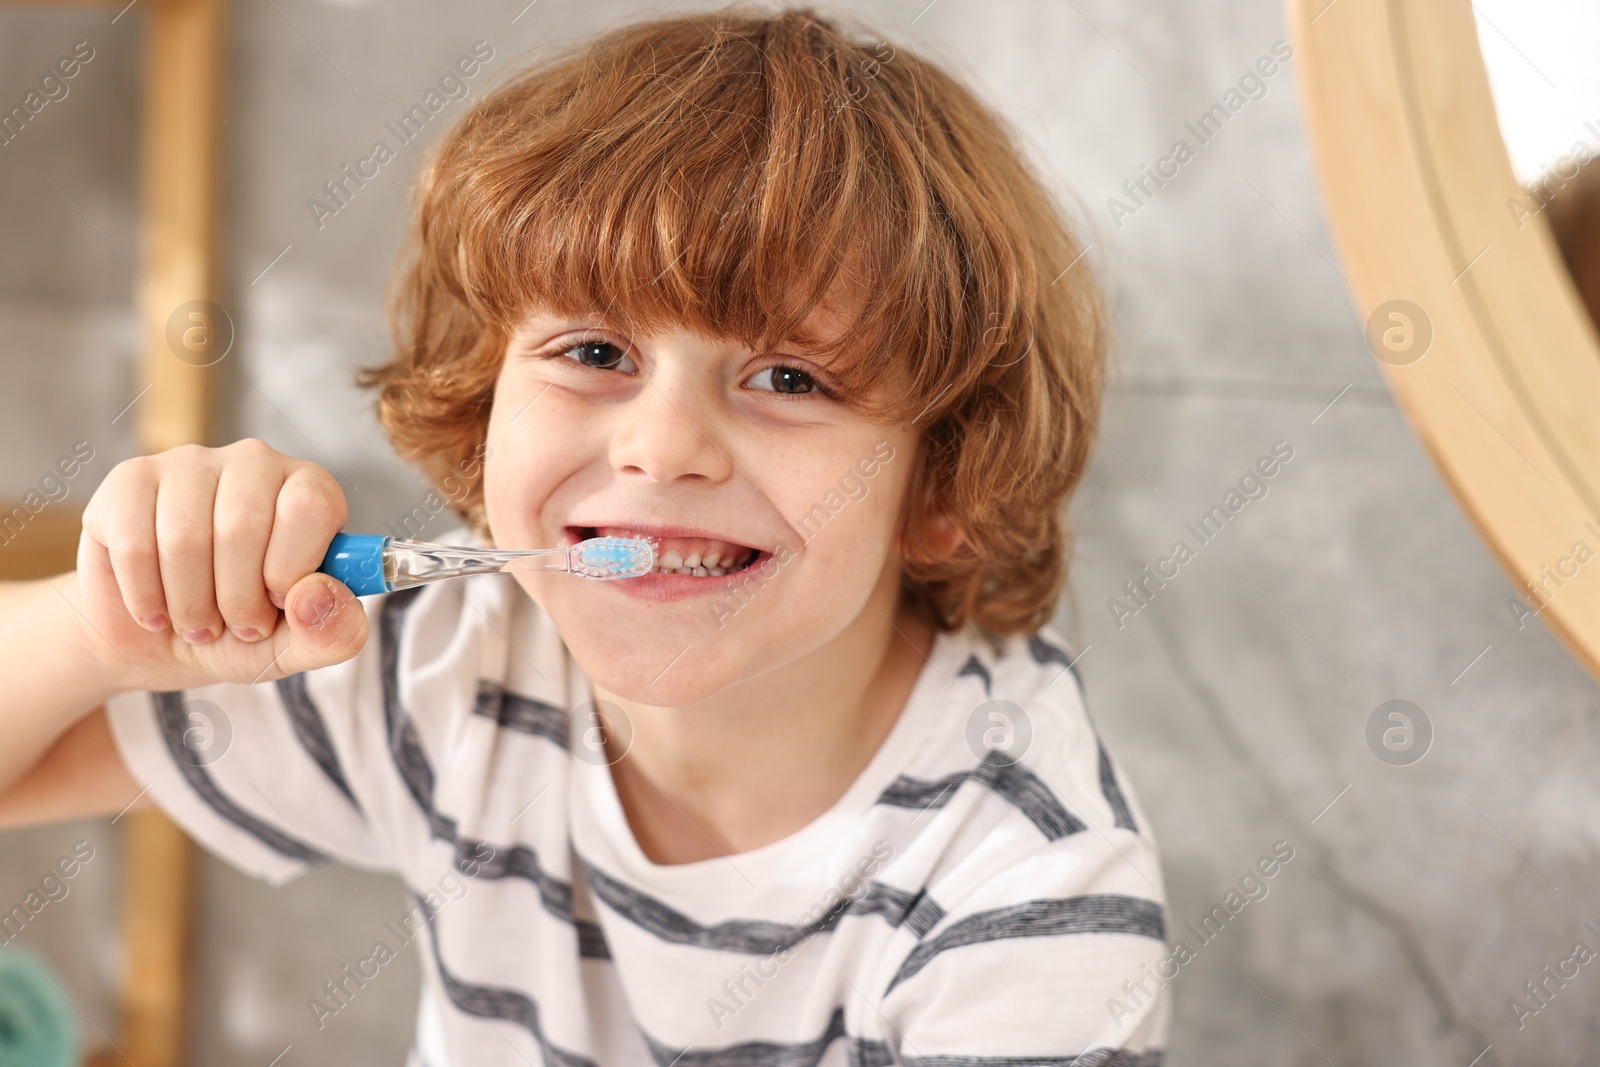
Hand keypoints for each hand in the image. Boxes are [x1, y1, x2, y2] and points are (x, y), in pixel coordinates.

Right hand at [73, 439, 368, 691]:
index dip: (290, 570)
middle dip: (236, 601)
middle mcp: (254, 463)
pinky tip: (155, 612)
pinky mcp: (129, 481)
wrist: (156, 644)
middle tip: (235, 628)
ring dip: (190, 606)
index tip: (277, 605)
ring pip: (184, 538)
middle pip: (242, 525)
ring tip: (197, 623)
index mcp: (310, 491)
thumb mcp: (296, 648)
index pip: (309, 507)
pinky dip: (146, 598)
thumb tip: (319, 595)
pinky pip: (134, 545)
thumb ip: (333, 633)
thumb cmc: (238, 634)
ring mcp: (188, 464)